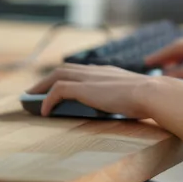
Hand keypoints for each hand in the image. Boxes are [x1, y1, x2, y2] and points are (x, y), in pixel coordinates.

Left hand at [27, 64, 157, 117]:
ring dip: (41, 86)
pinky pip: (58, 91)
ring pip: (57, 76)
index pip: (82, 70)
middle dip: (47, 79)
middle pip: (64, 69)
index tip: (60, 83)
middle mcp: (96, 71)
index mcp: (109, 72)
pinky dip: (48, 100)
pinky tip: (44, 112)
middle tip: (35, 89)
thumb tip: (135, 107)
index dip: (69, 76)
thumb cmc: (150, 98)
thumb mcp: (136, 96)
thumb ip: (130, 98)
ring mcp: (90, 78)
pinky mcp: (84, 89)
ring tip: (31, 98)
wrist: (152, 93)